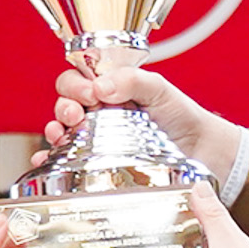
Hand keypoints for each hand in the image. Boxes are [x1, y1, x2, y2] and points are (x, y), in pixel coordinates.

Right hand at [47, 57, 247, 181]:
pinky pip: (65, 163)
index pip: (77, 80)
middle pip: (65, 105)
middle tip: (77, 115)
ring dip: (54, 132)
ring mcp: (97, 142)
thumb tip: (99, 85)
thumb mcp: (160, 89)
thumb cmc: (183, 117)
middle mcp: (99, 115)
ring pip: (62, 133)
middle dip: (64, 108)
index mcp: (109, 91)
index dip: (75, 84)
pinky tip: (45, 160)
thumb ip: (132, 80)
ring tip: (61, 136)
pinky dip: (49, 161)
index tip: (89, 93)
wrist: (204, 152)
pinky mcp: (99, 168)